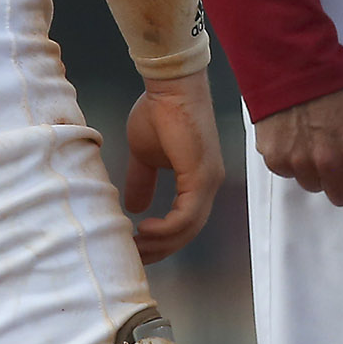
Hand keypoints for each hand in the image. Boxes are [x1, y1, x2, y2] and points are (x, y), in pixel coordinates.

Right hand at [122, 71, 225, 263]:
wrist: (169, 87)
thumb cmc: (159, 112)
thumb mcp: (145, 156)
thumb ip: (142, 181)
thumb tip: (134, 207)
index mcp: (199, 180)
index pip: (186, 222)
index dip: (162, 240)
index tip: (136, 247)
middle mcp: (209, 184)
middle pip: (188, 233)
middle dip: (160, 249)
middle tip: (133, 256)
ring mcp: (208, 181)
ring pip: (188, 229)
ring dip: (159, 243)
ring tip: (133, 245)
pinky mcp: (201, 176)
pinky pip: (186, 216)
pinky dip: (165, 230)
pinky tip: (143, 229)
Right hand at [253, 83, 342, 207]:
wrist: (296, 71)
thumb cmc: (338, 93)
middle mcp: (328, 163)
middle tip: (341, 152)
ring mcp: (300, 163)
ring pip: (315, 187)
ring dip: (319, 172)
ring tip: (318, 141)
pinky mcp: (275, 160)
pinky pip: (291, 176)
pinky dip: (295, 162)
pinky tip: (299, 139)